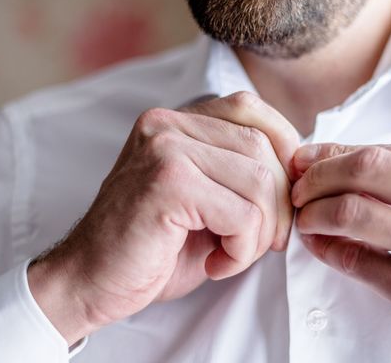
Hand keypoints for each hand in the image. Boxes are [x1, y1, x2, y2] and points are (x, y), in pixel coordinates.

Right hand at [28, 91, 298, 344]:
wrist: (88, 281)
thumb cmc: (153, 244)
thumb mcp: (206, 196)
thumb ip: (242, 170)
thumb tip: (301, 166)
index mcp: (177, 121)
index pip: (250, 108)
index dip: (282, 147)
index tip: (284, 195)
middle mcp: (167, 124)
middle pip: (262, 147)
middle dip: (279, 202)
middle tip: (267, 241)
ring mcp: (165, 149)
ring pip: (259, 181)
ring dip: (262, 231)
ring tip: (234, 254)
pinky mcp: (167, 185)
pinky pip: (242, 214)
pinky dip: (242, 249)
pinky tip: (216, 264)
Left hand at [292, 144, 390, 361]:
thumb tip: (352, 164)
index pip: (390, 149)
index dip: (339, 151)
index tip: (311, 158)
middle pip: (367, 168)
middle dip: (320, 173)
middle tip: (299, 185)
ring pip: (353, 211)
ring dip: (315, 211)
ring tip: (305, 216)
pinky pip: (357, 261)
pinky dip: (327, 249)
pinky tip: (319, 245)